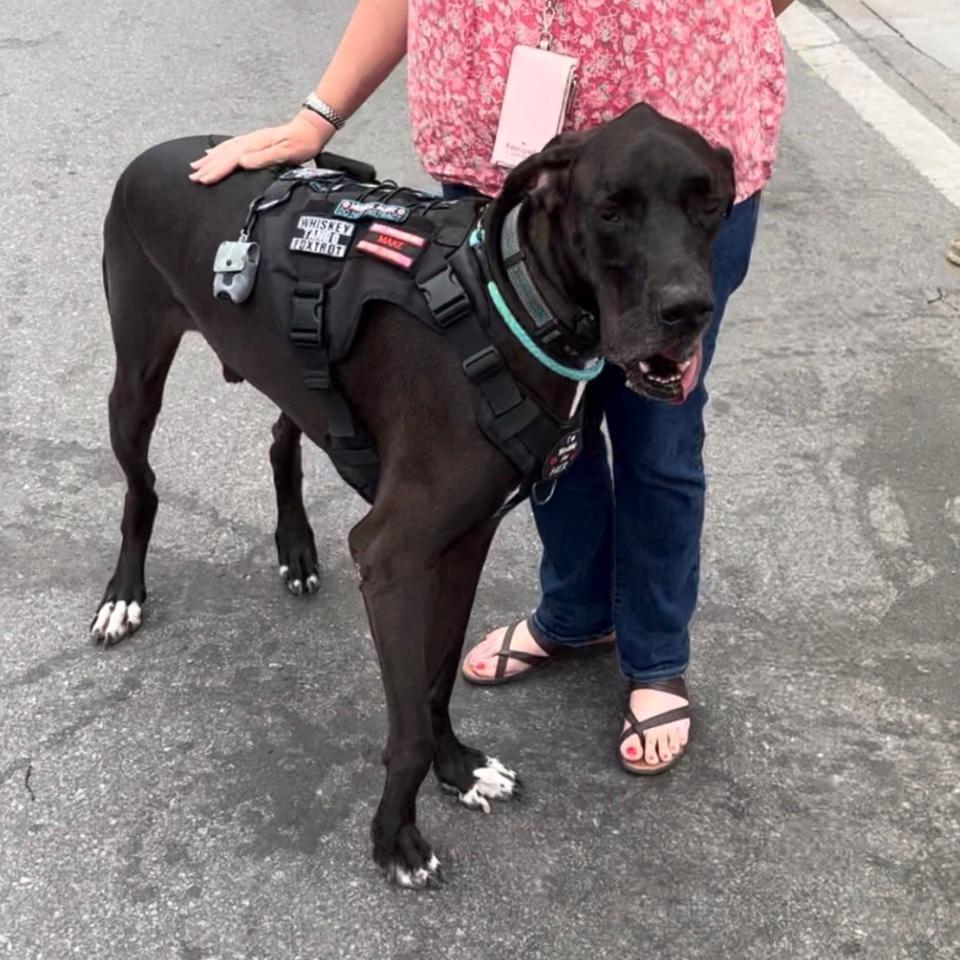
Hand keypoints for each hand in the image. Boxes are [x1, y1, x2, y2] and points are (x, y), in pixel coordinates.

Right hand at [188, 111, 332, 184]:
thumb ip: (263, 157)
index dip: (216, 170)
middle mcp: (250, 141)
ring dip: (210, 159)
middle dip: (207, 167)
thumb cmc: (302, 142)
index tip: (204, 180)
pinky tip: (214, 154)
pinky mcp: (254, 142)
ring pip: (225, 150)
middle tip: (193, 177)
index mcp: (255, 145)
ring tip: (196, 166)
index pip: (231, 160)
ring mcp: (251, 140)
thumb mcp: (285, 152)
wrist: (311, 129)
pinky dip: (219, 152)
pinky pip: (231, 147)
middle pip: (223, 155)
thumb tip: (242, 162)